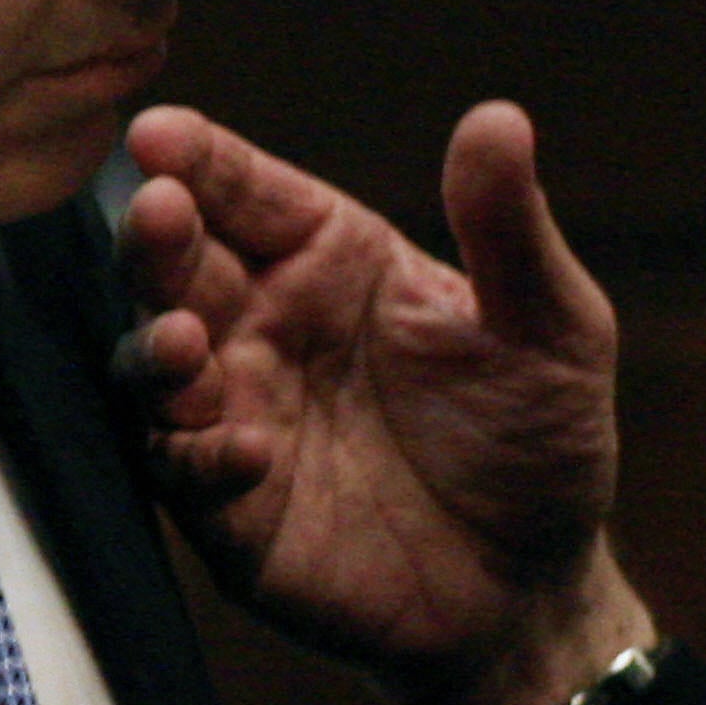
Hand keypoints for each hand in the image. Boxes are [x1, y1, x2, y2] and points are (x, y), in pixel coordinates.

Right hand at [121, 101, 657, 704]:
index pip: (249, 191)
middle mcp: (268, 326)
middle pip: (181, 264)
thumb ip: (509, 229)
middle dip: (156, 237)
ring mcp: (239, 414)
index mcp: (334, 259)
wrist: (531, 586)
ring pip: (155, 363)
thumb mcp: (550, 326)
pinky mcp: (229, 509)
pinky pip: (184, 472)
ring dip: (155, 346)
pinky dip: (199, 456)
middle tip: (158, 214)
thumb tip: (500, 118)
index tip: (159, 133)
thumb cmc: (538, 438)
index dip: (200, 158)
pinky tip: (244, 449)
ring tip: (183, 337)